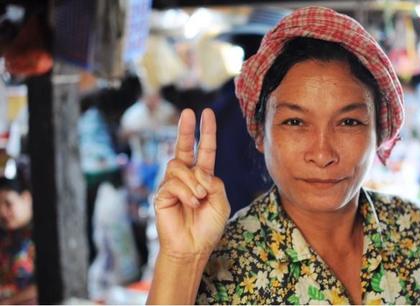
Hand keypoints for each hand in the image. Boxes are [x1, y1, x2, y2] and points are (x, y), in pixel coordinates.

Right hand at [154, 108, 229, 259]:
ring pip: (179, 166)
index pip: (205, 151)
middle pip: (184, 148)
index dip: (206, 133)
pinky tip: (191, 203)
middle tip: (188, 112)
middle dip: (186, 130)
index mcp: (203, 177)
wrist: (194, 247)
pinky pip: (172, 182)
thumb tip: (198, 171)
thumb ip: (215, 182)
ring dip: (193, 182)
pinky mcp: (162, 194)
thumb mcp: (221, 201)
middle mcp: (187, 177)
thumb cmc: (208, 226)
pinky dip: (186, 192)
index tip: (207, 114)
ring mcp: (173, 184)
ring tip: (199, 198)